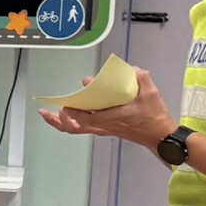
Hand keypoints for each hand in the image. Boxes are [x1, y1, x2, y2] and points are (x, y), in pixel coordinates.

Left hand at [38, 67, 177, 150]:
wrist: (161, 136)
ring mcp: (104, 129)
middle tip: (44, 111)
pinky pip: (86, 127)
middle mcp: (104, 126)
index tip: (65, 102)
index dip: (72, 112)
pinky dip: (75, 120)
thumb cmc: (154, 118)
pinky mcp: (108, 128)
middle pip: (73, 128)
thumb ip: (141, 78)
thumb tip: (132, 69)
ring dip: (62, 122)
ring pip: (78, 129)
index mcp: (110, 119)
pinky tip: (73, 111)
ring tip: (50, 113)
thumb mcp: (151, 94)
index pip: (84, 118)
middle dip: (56, 121)